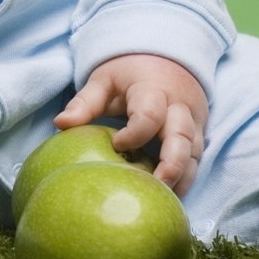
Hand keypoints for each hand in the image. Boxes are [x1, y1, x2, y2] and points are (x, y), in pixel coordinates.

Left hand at [56, 53, 207, 195]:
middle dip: (172, 165)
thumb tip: (60, 124)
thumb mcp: (104, 81)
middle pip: (182, 136)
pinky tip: (172, 196)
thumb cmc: (128, 74)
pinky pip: (197, 158)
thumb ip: (85, 103)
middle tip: (155, 187)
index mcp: (152, 90)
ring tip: (165, 199)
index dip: (135, 133)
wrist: (164, 59)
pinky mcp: (198, 133)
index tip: (117, 145)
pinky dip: (187, 177)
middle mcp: (178, 106)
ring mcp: (193, 121)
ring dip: (183, 177)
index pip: (149, 114)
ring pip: (194, 152)